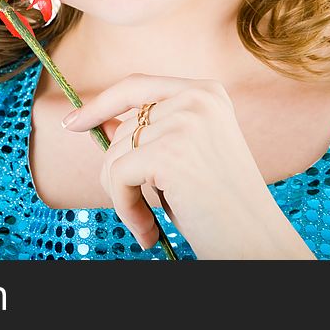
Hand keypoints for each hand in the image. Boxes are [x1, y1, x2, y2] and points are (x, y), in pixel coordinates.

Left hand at [61, 73, 311, 258]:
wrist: (257, 244)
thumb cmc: (222, 207)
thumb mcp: (187, 156)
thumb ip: (150, 133)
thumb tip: (98, 123)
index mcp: (206, 92)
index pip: (136, 86)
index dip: (101, 104)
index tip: (72, 123)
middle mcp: (197, 99)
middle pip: (121, 128)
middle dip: (119, 172)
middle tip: (142, 210)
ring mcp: (184, 123)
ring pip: (114, 153)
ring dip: (122, 195)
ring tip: (149, 221)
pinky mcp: (168, 153)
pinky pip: (117, 177)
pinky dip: (124, 208)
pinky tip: (148, 230)